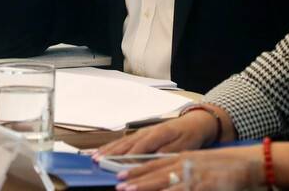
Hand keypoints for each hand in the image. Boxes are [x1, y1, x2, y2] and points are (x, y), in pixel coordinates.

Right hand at [95, 111, 218, 158]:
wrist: (194, 122)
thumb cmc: (189, 135)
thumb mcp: (183, 146)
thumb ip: (167, 152)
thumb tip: (152, 160)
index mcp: (159, 133)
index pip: (141, 146)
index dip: (128, 157)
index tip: (118, 165)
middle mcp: (148, 131)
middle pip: (127, 143)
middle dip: (111, 153)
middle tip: (97, 161)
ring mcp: (143, 132)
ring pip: (123, 142)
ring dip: (108, 150)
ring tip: (94, 157)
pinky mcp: (141, 134)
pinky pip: (124, 141)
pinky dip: (112, 146)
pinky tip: (103, 151)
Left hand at [115, 146, 261, 190]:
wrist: (249, 163)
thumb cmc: (223, 165)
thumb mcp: (199, 162)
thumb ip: (182, 168)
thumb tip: (165, 177)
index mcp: (184, 157)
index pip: (155, 163)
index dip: (138, 170)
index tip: (121, 175)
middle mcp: (187, 164)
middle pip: (156, 173)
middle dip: (137, 180)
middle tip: (119, 185)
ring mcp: (194, 175)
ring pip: (165, 183)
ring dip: (146, 188)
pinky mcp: (204, 185)